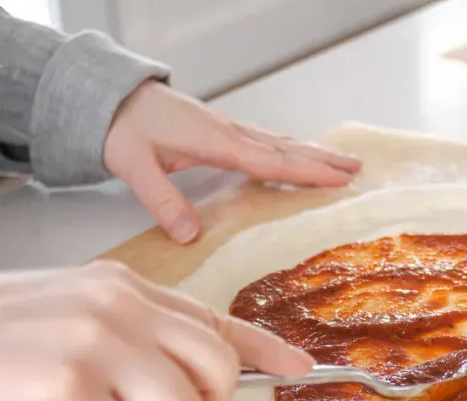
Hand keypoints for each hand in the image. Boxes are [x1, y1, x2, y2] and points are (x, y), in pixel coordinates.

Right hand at [0, 261, 312, 400]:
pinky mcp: (70, 392)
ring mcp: (97, 343)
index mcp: (117, 286)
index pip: (212, 317)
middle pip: (217, 371)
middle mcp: (118, 305)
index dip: (261, 346)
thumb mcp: (60, 316)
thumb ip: (125, 336)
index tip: (295, 366)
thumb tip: (175, 375)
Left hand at [103, 80, 361, 244]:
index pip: (270, 161)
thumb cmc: (121, 129)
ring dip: (313, 152)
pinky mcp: (221, 131)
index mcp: (216, 142)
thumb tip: (189, 235)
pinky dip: (291, 149)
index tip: (337, 180)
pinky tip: (299, 155)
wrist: (109, 98)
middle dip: (323, 159)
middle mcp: (229, 133)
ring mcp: (227, 129)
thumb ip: (163, 201)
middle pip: (285, 148)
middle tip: (358, 169)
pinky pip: (266, 142)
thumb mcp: (134, 168)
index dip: (305, 172)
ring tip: (343, 161)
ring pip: (280, 142)